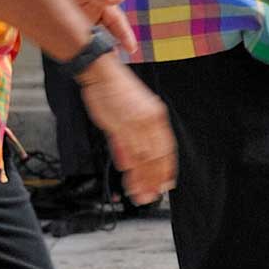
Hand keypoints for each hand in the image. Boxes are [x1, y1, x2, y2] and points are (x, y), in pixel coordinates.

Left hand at [53, 0, 139, 58]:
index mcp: (101, 2)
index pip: (117, 20)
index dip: (125, 33)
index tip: (131, 47)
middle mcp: (94, 12)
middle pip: (109, 32)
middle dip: (114, 45)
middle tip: (117, 59)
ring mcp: (82, 21)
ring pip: (96, 38)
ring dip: (100, 49)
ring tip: (102, 60)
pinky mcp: (70, 28)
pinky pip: (80, 41)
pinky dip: (84, 49)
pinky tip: (83, 57)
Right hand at [76, 58, 176, 204]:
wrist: (101, 73)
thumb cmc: (114, 92)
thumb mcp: (129, 114)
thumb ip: (128, 141)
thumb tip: (129, 164)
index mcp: (156, 117)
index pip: (166, 149)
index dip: (166, 169)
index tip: (165, 184)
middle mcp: (150, 121)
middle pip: (157, 157)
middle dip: (154, 180)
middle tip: (152, 196)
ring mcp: (135, 123)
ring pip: (143, 157)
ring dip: (141, 179)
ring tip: (140, 195)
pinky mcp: (119, 124)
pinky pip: (127, 149)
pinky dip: (129, 165)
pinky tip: (129, 177)